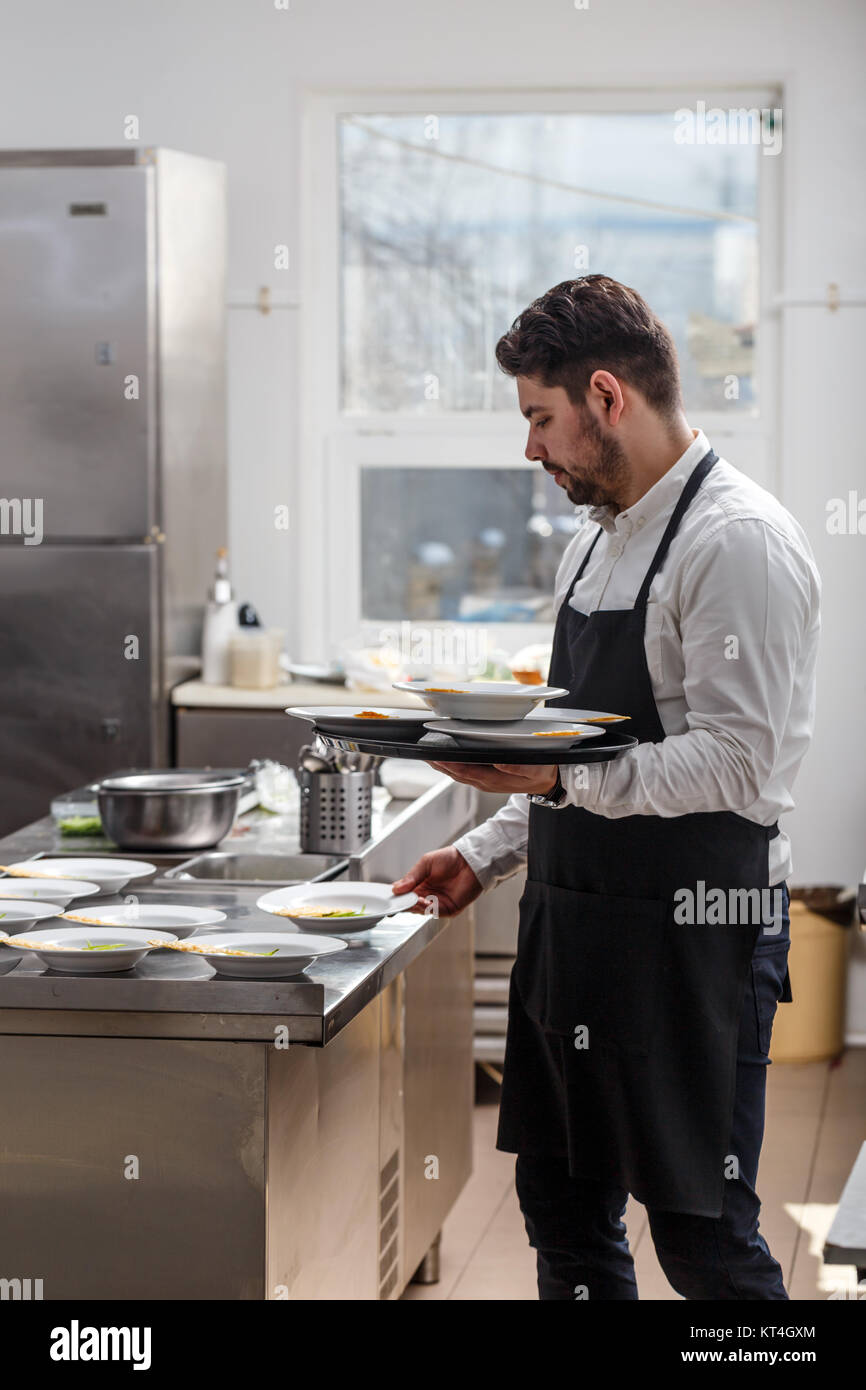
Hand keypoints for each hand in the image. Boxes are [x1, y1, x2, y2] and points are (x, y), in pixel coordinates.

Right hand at [391, 845, 483, 917]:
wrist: (470, 861)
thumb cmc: (449, 858)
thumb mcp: (425, 863)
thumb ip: (411, 876)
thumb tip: (396, 888)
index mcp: (419, 885)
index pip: (404, 895)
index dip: (396, 898)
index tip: (387, 899)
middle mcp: (427, 896)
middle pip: (410, 905)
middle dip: (404, 903)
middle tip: (399, 899)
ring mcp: (437, 903)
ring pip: (420, 910)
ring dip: (415, 906)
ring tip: (413, 898)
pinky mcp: (448, 909)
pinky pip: (434, 912)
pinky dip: (427, 909)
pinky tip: (424, 901)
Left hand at [424, 761, 559, 795]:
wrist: (549, 782)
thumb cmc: (541, 773)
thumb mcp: (535, 770)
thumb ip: (518, 768)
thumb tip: (500, 763)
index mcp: (494, 779)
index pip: (466, 771)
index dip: (450, 764)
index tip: (437, 755)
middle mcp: (485, 781)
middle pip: (456, 773)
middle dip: (439, 764)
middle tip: (424, 752)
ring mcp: (484, 780)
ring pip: (457, 774)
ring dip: (442, 765)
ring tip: (428, 754)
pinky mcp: (485, 777)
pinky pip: (463, 772)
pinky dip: (451, 765)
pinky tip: (445, 758)